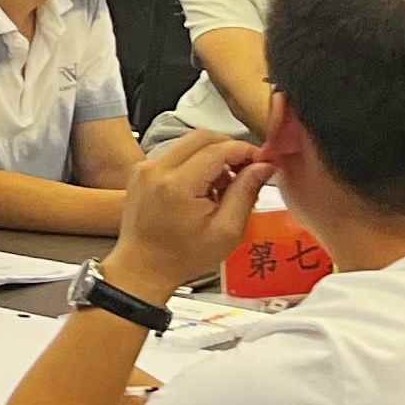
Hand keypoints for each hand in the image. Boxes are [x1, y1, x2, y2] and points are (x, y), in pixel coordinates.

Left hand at [103, 124, 272, 296]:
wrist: (143, 267)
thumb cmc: (183, 256)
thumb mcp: (227, 230)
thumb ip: (246, 193)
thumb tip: (264, 166)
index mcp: (177, 184)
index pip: (218, 148)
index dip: (246, 151)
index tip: (263, 162)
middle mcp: (156, 169)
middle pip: (202, 137)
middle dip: (230, 149)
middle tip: (248, 170)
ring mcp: (145, 168)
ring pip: (188, 143)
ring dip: (213, 156)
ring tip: (226, 187)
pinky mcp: (141, 171)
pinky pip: (175, 154)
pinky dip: (195, 163)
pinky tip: (205, 189)